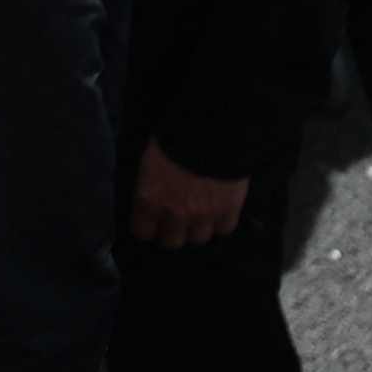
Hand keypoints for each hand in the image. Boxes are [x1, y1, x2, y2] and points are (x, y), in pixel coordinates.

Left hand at [130, 143, 254, 246]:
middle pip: (171, 241)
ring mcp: (203, 214)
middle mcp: (175, 212)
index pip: (143, 230)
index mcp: (150, 197)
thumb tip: (152, 190)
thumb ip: (150, 181)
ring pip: (198, 238)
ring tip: (199, 217)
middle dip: (172, 233)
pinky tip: (219, 214)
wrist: (211, 130)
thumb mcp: (151, 157)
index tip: (149, 225)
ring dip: (197, 228)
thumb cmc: (175, 135)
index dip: (147, 228)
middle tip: (175, 223)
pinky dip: (221, 223)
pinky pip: (224, 229)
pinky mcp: (228, 209)